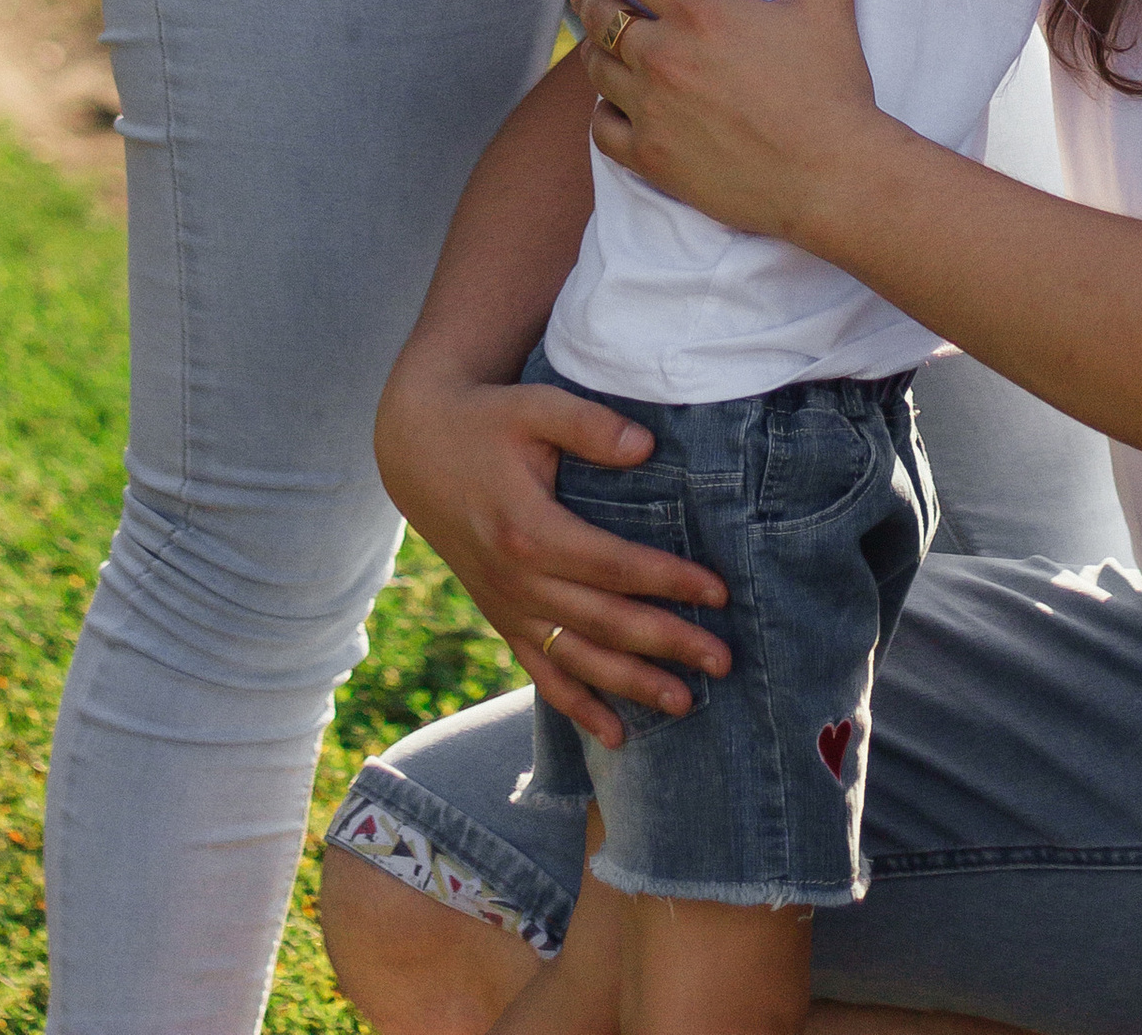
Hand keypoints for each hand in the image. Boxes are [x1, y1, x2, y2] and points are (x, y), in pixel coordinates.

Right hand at [373, 362, 731, 752]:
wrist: (418, 450)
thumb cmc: (487, 421)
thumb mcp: (534, 406)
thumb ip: (589, 425)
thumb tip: (646, 447)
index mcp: (528, 528)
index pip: (612, 566)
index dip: (667, 580)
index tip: (719, 592)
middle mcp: (517, 579)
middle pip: (603, 621)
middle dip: (666, 643)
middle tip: (723, 660)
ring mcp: (507, 606)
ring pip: (577, 659)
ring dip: (632, 685)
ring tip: (685, 704)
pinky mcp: (501, 618)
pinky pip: (541, 672)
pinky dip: (577, 706)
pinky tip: (615, 735)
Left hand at [572, 0, 891, 247]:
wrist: (831, 176)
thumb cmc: (831, 88)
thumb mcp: (828, 5)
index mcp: (700, 11)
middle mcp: (665, 57)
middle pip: (600, 16)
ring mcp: (652, 111)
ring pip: (596, 70)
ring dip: (595, 52)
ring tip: (600, 45)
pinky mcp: (652, 159)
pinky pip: (601, 129)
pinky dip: (601, 112)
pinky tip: (611, 106)